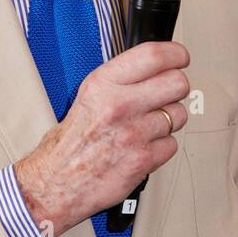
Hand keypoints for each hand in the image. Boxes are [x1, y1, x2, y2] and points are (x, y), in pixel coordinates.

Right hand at [14, 40, 189, 236]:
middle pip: (177, 83)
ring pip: (178, 115)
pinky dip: (162, 147)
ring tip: (146, 126)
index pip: (154, 56)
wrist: (57, 182)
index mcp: (103, 84)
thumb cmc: (71, 141)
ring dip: (168, 121)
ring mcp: (134, 133)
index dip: (176, 54)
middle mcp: (119, 105)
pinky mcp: (143, 159)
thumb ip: (121, 80)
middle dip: (176, 89)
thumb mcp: (88, 96)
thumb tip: (155, 69)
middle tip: (167, 94)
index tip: (180, 58)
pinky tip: (143, 146)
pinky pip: (172, 144)